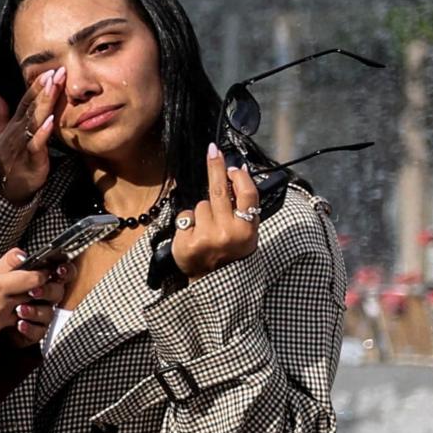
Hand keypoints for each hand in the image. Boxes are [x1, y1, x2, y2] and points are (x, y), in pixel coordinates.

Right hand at [0, 69, 61, 203]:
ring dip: (43, 104)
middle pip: (31, 108)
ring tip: (53, 88)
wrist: (6, 191)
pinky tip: (51, 121)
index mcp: (13, 126)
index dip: (36, 86)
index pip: (24, 102)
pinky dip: (42, 133)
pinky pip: (36, 145)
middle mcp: (16, 133)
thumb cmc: (6, 162)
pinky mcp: (31, 161)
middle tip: (56, 72)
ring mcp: (22, 146)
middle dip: (43, 89)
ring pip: (34, 122)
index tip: (49, 70)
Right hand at [0, 251, 50, 351]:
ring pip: (18, 313)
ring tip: (0, 302)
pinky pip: (1, 327)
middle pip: (31, 297)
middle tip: (24, 284)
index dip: (39, 274)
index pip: (31, 279)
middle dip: (31, 291)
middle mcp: (2, 307)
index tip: (38, 271)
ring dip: (15, 307)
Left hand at [172, 155, 262, 277]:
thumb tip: (237, 171)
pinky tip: (194, 235)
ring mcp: (205, 237)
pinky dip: (188, 222)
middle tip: (213, 151)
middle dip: (215, 168)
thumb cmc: (232, 251)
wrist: (215, 281)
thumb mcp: (247, 232)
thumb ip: (244, 207)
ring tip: (207, 229)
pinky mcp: (186, 242)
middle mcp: (227, 233)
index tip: (232, 165)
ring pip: (200, 205)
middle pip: (219, 191)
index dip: (240, 177)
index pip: (247, 195)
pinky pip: (185, 217)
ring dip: (202, 211)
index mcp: (247, 230)